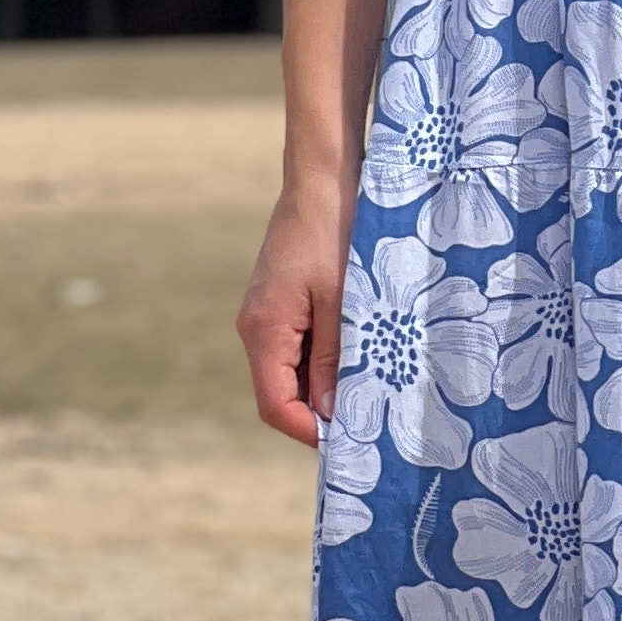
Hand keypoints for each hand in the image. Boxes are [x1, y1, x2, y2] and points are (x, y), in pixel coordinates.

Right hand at [237, 177, 353, 444]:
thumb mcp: (341, 302)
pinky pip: (296, 345)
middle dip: (318, 411)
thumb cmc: (335, 234)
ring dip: (323, 384)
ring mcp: (265, 313)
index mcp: (264, 330)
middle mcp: (255, 326)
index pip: (275, 404)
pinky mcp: (279, 300)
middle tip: (364, 420)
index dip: (307, 430)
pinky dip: (322, 358)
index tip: (346, 443)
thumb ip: (333, 359)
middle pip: (280, 391)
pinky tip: (354, 354)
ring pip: (289, 369)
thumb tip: (328, 414)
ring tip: (366, 388)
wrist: (322, 178)